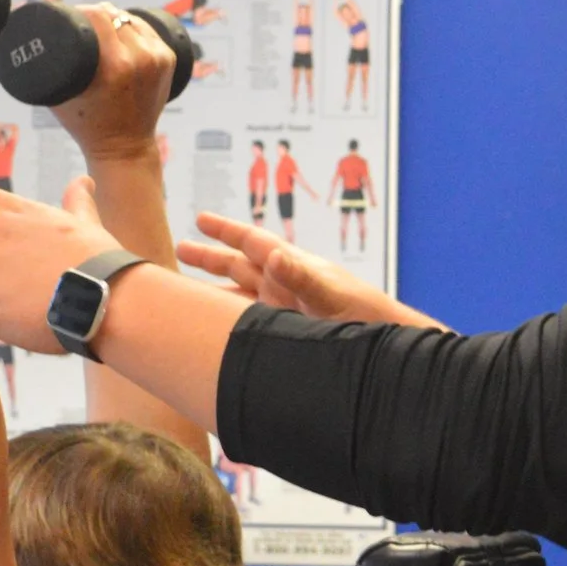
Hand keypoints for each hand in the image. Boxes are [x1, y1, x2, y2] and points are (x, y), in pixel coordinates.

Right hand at [51, 2, 175, 163]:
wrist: (124, 147)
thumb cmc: (86, 124)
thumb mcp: (59, 93)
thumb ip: (44, 65)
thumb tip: (27, 33)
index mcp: (115, 65)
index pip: (98, 15)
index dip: (81, 9)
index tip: (69, 13)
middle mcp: (140, 58)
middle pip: (114, 15)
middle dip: (96, 14)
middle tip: (81, 21)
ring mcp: (157, 58)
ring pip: (132, 20)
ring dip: (116, 19)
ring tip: (100, 26)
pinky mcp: (168, 60)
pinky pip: (148, 30)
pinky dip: (134, 27)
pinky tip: (122, 30)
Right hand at [178, 211, 444, 328]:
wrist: (387, 346)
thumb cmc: (368, 316)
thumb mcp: (333, 295)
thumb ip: (302, 277)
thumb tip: (274, 255)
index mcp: (294, 267)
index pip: (253, 243)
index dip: (226, 231)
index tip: (201, 219)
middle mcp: (285, 285)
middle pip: (239, 266)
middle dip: (210, 258)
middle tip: (180, 248)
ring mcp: (283, 310)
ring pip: (239, 296)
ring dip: (212, 293)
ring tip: (184, 291)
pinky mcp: (284, 332)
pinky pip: (247, 324)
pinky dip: (227, 324)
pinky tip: (211, 331)